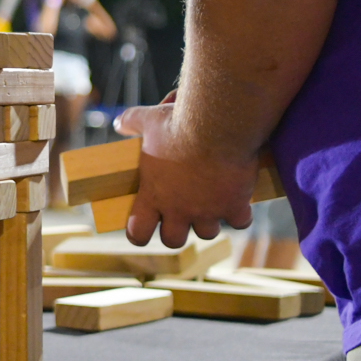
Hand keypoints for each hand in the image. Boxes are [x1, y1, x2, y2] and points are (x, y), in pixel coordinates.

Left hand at [114, 101, 259, 246]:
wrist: (216, 126)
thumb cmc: (180, 124)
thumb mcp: (150, 120)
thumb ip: (131, 122)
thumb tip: (119, 123)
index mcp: (153, 194)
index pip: (137, 232)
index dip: (138, 233)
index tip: (144, 227)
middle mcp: (178, 209)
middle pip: (173, 241)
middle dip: (177, 231)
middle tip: (182, 215)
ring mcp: (208, 211)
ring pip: (208, 233)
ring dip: (210, 221)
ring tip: (212, 202)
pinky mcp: (234, 206)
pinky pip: (241, 221)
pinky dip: (241, 213)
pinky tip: (239, 198)